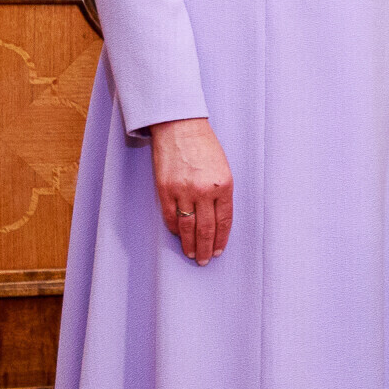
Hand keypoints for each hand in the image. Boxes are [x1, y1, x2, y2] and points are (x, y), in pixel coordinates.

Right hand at [151, 118, 232, 264]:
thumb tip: (215, 219)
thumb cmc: (205, 146)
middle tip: (203, 261)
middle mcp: (204, 190)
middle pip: (206, 228)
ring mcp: (183, 190)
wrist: (180, 127)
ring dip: (189, 243)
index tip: (218, 251)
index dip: (221, 239)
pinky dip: (174, 228)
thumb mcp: (223, 168)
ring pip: (187, 226)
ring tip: (191, 254)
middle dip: (205, 247)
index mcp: (224, 185)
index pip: (224, 220)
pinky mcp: (164, 189)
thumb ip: (221, 193)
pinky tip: (178, 236)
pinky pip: (169, 215)